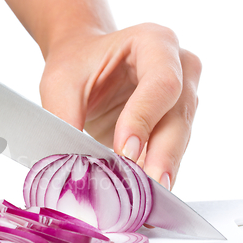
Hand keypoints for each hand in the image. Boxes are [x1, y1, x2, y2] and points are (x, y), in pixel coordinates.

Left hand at [40, 23, 201, 190]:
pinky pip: (169, 153)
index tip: (124, 151)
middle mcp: (181, 69)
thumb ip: (65, 119)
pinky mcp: (174, 126)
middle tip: (148, 187)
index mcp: (155, 43)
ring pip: (180, 140)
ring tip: (144, 199)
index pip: (161, 83)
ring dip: (160, 170)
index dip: (144, 119)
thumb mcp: (61, 84)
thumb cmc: (76, 64)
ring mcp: (182, 99)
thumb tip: (70, 164)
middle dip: (162, 156)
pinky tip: (143, 195)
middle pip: (179, 116)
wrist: (84, 61)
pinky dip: (155, 174)